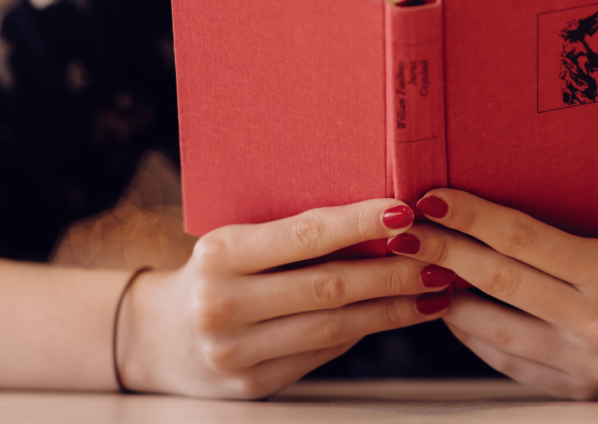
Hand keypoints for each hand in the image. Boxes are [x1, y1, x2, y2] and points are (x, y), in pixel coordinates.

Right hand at [117, 199, 454, 398]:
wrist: (157, 337)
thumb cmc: (214, 274)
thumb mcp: (236, 243)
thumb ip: (293, 237)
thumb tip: (381, 223)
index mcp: (219, 255)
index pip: (304, 234)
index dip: (359, 223)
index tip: (405, 211)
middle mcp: (222, 305)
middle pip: (328, 287)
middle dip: (393, 273)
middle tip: (440, 259)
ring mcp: (236, 353)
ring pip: (334, 328)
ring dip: (393, 309)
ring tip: (435, 291)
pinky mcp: (253, 385)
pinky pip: (323, 354)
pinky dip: (365, 332)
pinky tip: (397, 315)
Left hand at [388, 189, 597, 398]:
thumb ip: (561, 238)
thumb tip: (489, 214)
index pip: (523, 239)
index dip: (472, 217)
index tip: (433, 199)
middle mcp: (594, 322)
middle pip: (498, 282)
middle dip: (444, 252)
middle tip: (406, 231)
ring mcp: (582, 364)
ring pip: (492, 329)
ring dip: (448, 298)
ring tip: (419, 270)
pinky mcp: (575, 391)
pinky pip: (507, 362)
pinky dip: (475, 335)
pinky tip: (455, 310)